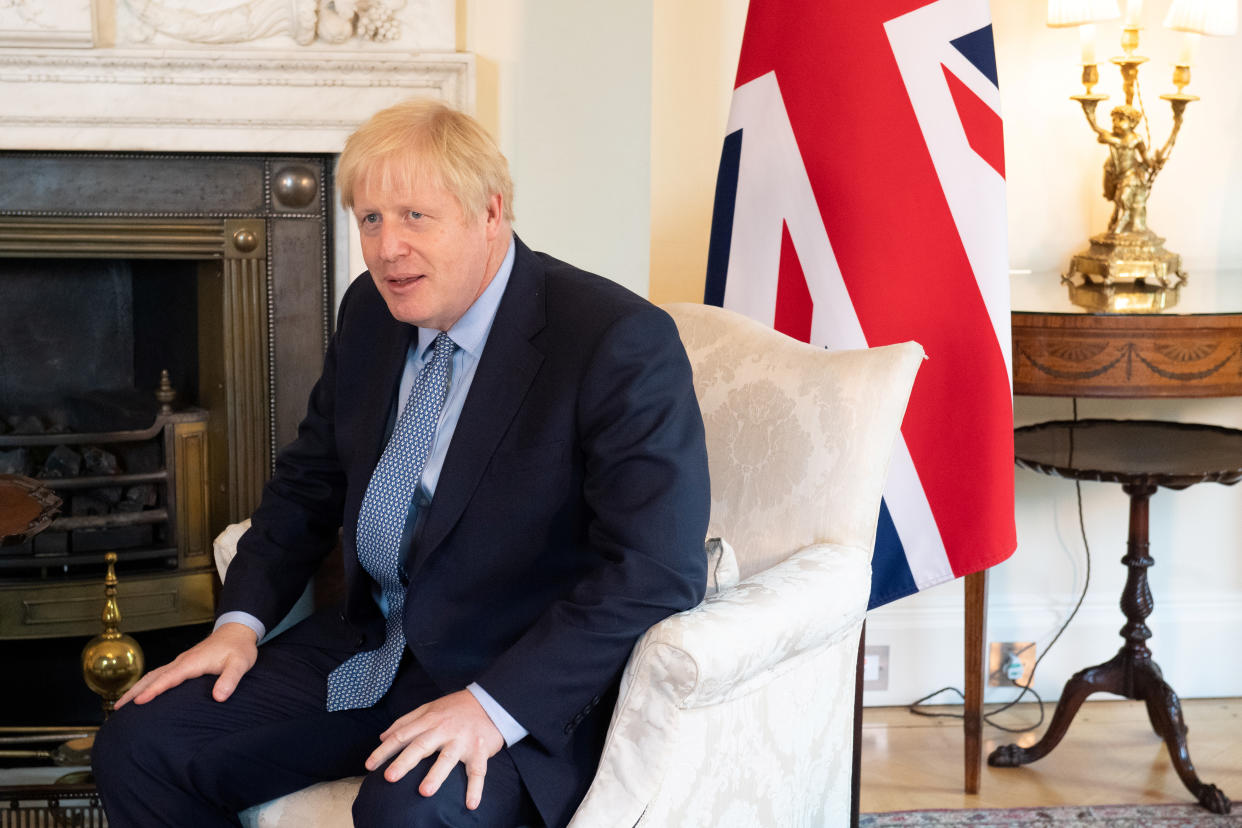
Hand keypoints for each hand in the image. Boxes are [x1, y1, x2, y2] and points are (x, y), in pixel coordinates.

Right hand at [114, 622, 258, 707]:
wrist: (238, 631)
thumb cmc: (239, 648)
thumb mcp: (240, 664)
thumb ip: (230, 679)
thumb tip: (219, 697)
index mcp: (192, 663)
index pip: (169, 678)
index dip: (154, 690)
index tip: (138, 702)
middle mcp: (182, 661)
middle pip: (153, 677)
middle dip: (134, 692)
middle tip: (117, 709)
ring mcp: (180, 662)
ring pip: (153, 675)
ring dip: (137, 688)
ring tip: (121, 704)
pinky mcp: (182, 664)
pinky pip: (159, 674)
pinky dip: (147, 684)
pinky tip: (142, 693)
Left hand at [366, 690, 503, 810]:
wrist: (492, 701)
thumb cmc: (456, 708)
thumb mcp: (429, 707)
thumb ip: (406, 721)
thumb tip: (382, 736)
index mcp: (429, 720)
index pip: (402, 735)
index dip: (384, 750)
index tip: (370, 766)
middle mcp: (444, 730)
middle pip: (421, 746)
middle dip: (404, 762)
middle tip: (389, 777)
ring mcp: (462, 740)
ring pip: (447, 758)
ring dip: (436, 775)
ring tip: (424, 792)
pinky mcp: (480, 750)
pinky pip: (478, 771)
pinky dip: (475, 788)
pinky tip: (471, 804)